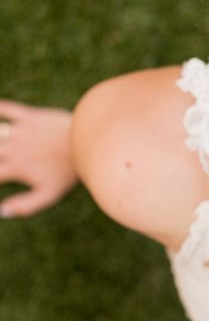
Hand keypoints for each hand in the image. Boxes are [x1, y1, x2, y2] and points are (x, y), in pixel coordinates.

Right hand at [0, 100, 77, 218]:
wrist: (89, 145)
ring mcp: (21, 130)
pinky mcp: (31, 116)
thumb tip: (1, 212)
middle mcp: (14, 147)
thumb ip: (26, 206)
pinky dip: (0, 108)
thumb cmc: (69, 172)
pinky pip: (9, 109)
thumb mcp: (50, 194)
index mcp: (16, 167)